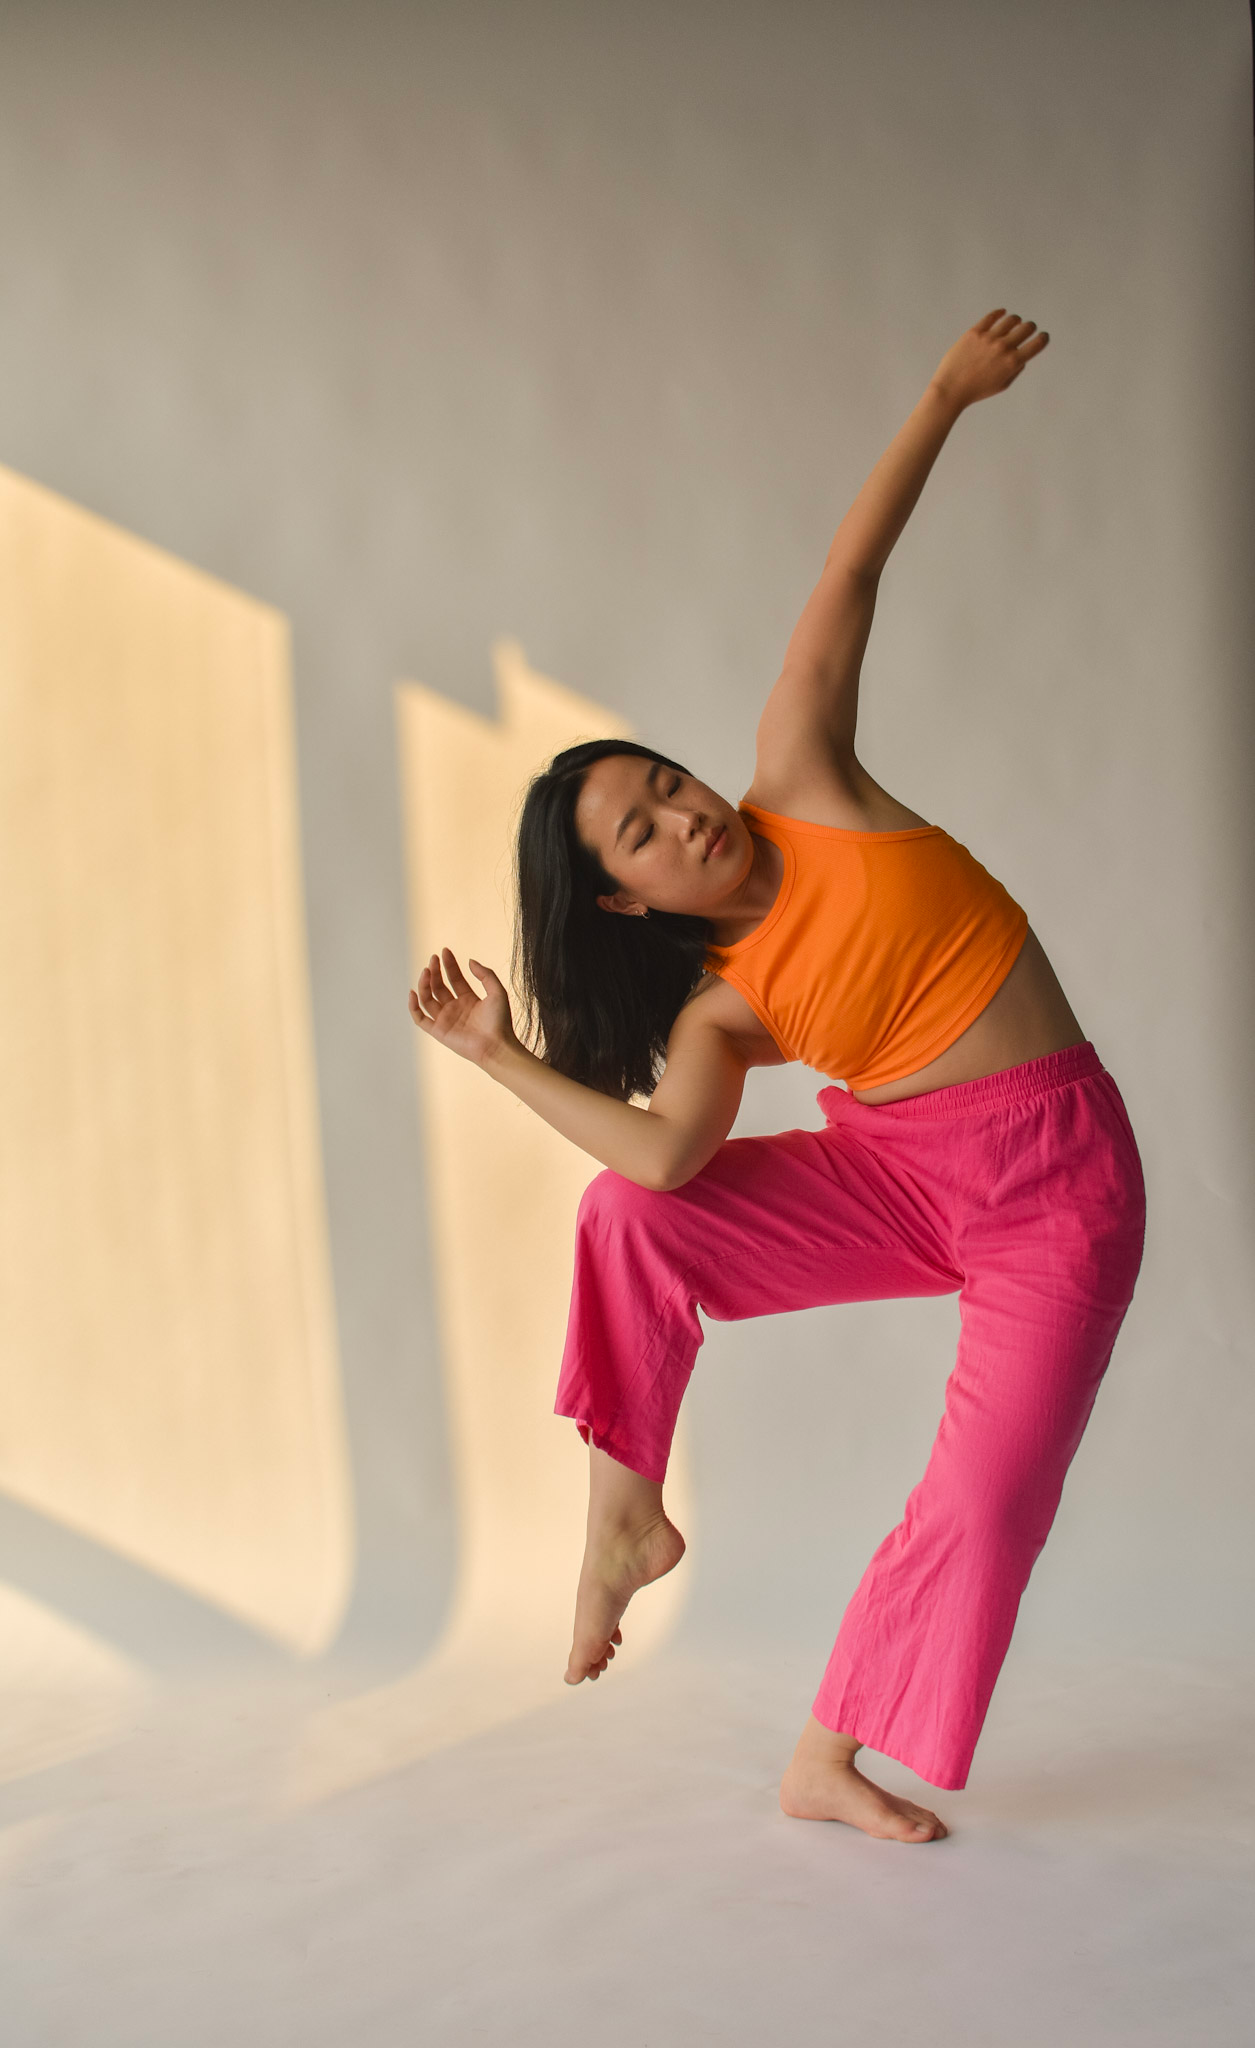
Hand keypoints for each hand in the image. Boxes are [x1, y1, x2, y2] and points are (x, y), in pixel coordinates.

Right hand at [408, 949, 520, 1066]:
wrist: (496, 1046)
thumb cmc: (500, 1021)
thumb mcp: (497, 992)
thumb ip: (485, 974)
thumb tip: (469, 961)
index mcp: (469, 999)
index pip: (455, 978)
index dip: (449, 964)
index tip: (445, 951)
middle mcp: (455, 1008)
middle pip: (439, 986)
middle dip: (435, 971)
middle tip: (433, 958)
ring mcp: (445, 1019)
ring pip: (428, 998)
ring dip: (424, 983)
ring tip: (426, 970)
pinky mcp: (438, 1031)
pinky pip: (420, 1018)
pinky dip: (414, 1006)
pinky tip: (414, 991)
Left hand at [929, 308, 1049, 409]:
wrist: (950, 389)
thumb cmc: (976, 391)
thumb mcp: (1002, 385)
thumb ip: (1015, 369)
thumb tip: (1022, 356)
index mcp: (1013, 362)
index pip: (1037, 344)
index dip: (1043, 338)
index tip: (1042, 337)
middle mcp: (1003, 347)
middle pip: (1027, 327)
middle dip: (1030, 328)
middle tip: (1027, 329)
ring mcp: (989, 338)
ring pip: (1011, 319)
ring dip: (1016, 320)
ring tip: (1014, 323)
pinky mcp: (975, 332)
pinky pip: (992, 316)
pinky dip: (1000, 313)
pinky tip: (1002, 313)